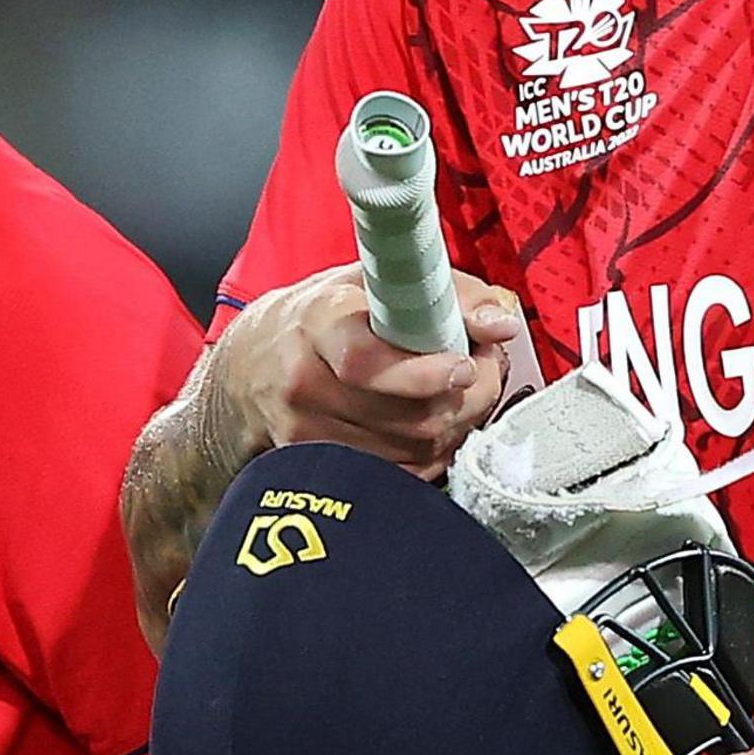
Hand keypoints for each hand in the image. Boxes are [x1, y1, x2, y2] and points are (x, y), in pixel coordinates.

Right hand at [214, 263, 526, 477]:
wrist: (253, 367)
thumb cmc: (325, 316)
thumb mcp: (375, 281)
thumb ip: (445, 292)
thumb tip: (500, 325)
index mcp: (319, 322)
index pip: (367, 362)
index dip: (424, 372)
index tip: (464, 365)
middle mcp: (306, 381)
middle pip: (405, 415)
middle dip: (465, 397)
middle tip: (482, 372)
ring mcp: (308, 431)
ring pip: (411, 448)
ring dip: (455, 424)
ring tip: (460, 392)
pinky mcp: (320, 466)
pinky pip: (400, 473)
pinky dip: (432, 452)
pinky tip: (437, 424)